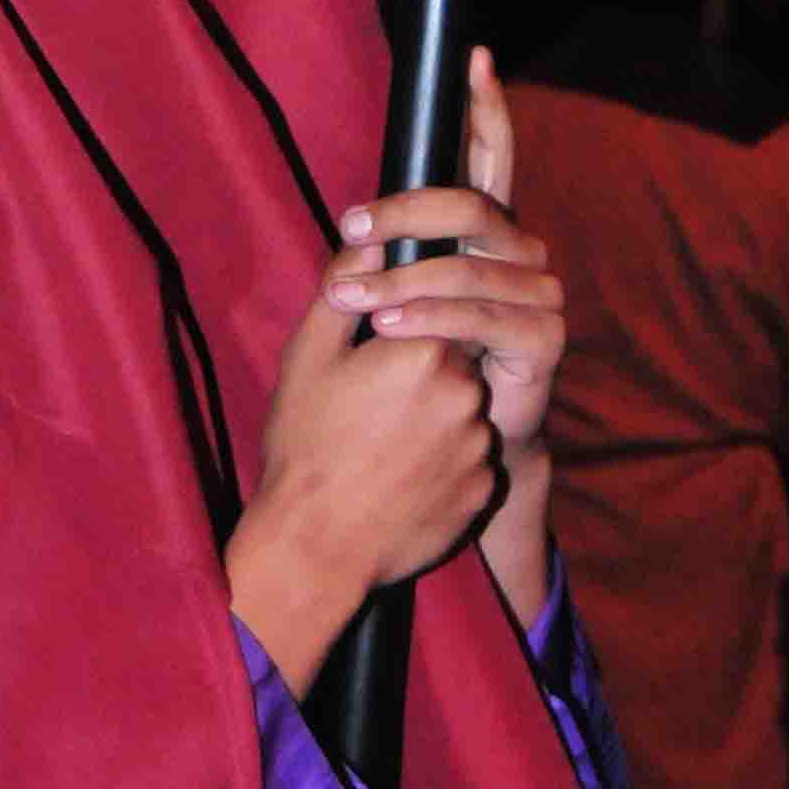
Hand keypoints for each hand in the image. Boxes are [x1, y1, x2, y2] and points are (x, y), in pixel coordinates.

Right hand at [225, 277, 505, 702]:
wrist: (317, 547)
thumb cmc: (305, 445)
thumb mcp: (309, 356)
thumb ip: (345, 289)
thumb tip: (371, 240)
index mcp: (427, 350)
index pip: (436, 310)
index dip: (403, 328)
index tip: (375, 354)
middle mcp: (468, 393)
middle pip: (454, 361)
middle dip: (420, 374)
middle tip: (372, 405)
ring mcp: (480, 447)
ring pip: (463, 412)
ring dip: (434, 418)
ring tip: (382, 446)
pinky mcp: (483, 491)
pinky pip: (468, 460)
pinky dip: (443, 462)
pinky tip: (400, 477)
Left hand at [320, 50, 562, 455]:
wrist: (458, 444)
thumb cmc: (420, 362)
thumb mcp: (396, 301)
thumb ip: (386, 260)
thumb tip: (355, 231)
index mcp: (487, 232)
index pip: (492, 158)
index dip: (486, 109)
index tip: (473, 58)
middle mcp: (521, 253)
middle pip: (472, 206)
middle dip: (406, 212)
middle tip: (351, 228)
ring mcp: (538, 295)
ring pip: (467, 266)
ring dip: (401, 279)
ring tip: (349, 297)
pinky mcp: (540, 342)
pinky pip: (479, 317)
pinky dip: (428, 318)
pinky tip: (390, 325)